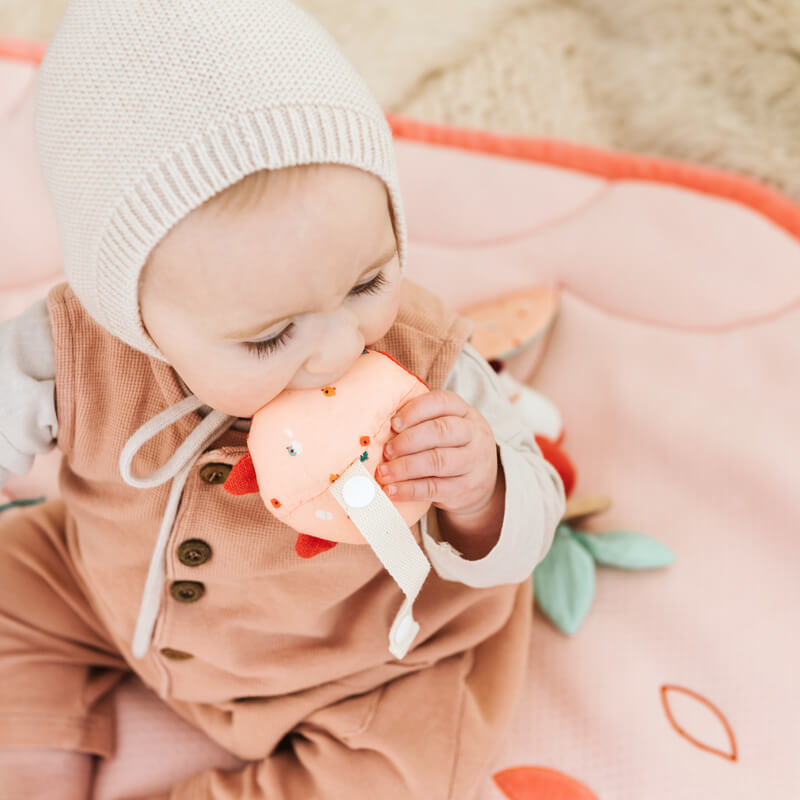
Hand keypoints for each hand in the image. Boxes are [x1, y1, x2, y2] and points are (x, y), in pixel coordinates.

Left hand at [375, 390, 497, 516]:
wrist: (481, 481)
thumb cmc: (452, 447)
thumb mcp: (447, 428)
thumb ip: (422, 422)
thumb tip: (381, 427)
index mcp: (465, 413)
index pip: (443, 402)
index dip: (415, 410)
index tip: (393, 423)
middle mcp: (474, 434)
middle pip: (441, 431)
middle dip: (408, 440)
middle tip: (387, 450)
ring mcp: (473, 462)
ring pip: (438, 461)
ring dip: (405, 467)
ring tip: (384, 472)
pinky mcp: (465, 488)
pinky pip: (434, 488)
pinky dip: (409, 490)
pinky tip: (392, 490)